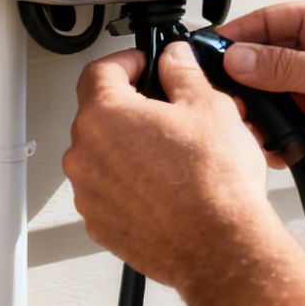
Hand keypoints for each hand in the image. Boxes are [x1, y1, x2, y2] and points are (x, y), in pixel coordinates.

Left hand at [65, 41, 297, 292]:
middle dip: (133, 106)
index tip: (145, 64)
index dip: (127, 61)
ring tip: (174, 154)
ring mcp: (89, 194)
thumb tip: (174, 59)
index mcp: (105, 116)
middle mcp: (85, 154)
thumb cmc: (214, 183)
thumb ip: (183, 72)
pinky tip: (167, 185)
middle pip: (99, 113)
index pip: (99, 70)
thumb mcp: (209, 106)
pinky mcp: (101, 224)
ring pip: (104, 154)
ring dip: (130, 146)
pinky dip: (130, 182)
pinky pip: (109, 190)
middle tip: (170, 110)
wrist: (219, 246)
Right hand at [219, 0, 304, 189]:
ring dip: (257, 111)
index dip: (240, 34)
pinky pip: (286, 126)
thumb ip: (284, 66)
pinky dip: (274, 136)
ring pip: (272, 95)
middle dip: (243, 78)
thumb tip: (240, 58)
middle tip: (220, 94)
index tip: (210, 49)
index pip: (273, 20)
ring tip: (245, 123)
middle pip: (266, 59)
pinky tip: (269, 144)